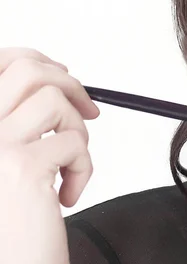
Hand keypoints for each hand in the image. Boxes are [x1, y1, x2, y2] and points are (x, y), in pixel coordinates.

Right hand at [0, 47, 99, 263]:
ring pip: (54, 101)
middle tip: (87, 111)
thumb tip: (56, 74)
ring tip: (67, 164)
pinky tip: (66, 193)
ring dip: (75, 131)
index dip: (34, 59)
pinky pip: (74, 142)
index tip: (61, 72)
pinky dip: (83, 166)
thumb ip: (17, 116)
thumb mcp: (8, 156)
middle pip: (28, 71)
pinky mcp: (21, 168)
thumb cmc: (13, 218)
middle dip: (69, 85)